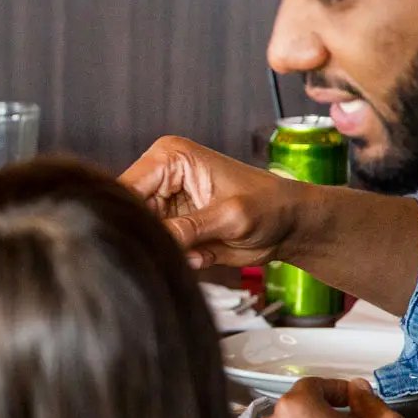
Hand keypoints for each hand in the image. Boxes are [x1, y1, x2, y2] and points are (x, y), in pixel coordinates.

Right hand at [120, 136, 308, 269]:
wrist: (291, 225)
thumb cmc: (271, 205)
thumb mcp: (231, 216)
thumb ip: (189, 229)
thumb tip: (154, 240)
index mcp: (170, 158)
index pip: (126, 187)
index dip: (130, 217)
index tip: (149, 240)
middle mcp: (160, 178)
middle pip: (129, 214)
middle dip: (152, 237)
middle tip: (185, 250)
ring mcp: (163, 204)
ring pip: (141, 235)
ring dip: (167, 251)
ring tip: (200, 252)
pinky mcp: (171, 227)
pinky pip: (158, 248)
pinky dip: (177, 259)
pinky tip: (202, 256)